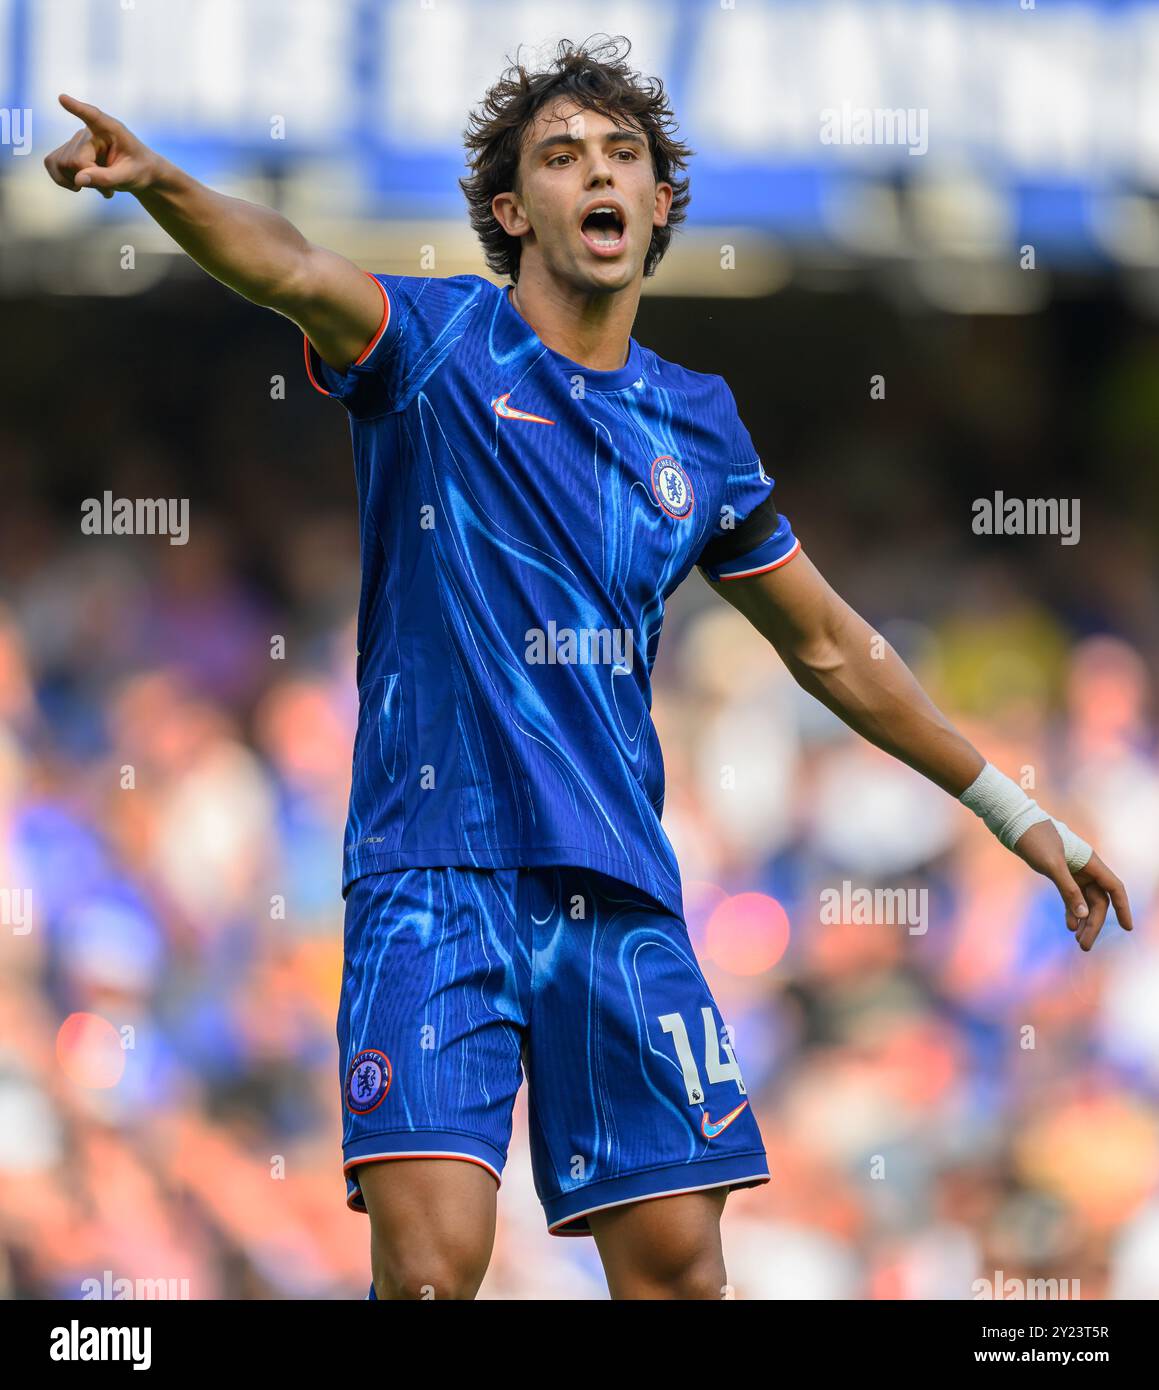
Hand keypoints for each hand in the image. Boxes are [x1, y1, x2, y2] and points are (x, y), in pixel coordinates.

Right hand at [43, 94, 159, 198]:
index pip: (93, 116)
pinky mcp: (68, 150)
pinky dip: (61, 179)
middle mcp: (89, 131)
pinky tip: (79, 184)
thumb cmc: (138, 170)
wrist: (137, 173)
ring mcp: (77, 140)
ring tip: (100, 185)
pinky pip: (51, 163)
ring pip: (61, 164)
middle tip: (110, 188)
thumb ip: (106, 178)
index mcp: (112, 130)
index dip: (77, 109)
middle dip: (89, 179)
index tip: (63, 99)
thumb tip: (78, 180)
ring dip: (78, 181)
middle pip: (74, 160)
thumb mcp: (129, 177)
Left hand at [1012, 820, 1133, 950]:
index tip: (1127, 927)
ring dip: (1083, 920)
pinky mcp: (1059, 873)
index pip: (1114, 888)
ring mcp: (1073, 871)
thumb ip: (1069, 890)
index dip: (1122, 908)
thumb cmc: (1035, 839)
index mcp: (1090, 862)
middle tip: (1084, 945)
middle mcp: (1086, 868)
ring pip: (1085, 900)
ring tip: (1078, 940)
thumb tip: (1083, 916)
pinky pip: (1071, 896)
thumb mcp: (1052, 865)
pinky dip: (1072, 911)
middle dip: (1093, 923)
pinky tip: (1070, 926)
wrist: (1015, 824)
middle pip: (1098, 900)